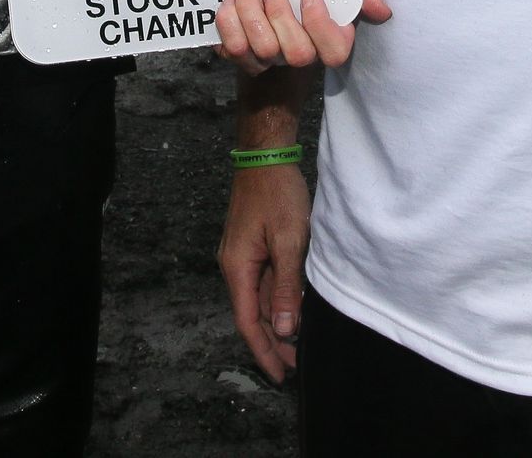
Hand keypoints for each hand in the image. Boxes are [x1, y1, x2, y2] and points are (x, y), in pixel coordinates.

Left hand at [213, 0, 391, 75]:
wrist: (270, 8)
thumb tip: (380, 8)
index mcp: (329, 40)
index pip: (335, 51)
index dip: (321, 25)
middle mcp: (300, 55)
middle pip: (296, 53)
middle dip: (280, 16)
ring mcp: (270, 60)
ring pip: (261, 51)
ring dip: (250, 14)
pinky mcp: (242, 56)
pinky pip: (233, 50)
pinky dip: (227, 24)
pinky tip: (229, 3)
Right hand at [217, 159, 310, 382]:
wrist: (265, 155)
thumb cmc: (277, 193)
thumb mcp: (288, 241)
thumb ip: (286, 287)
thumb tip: (283, 328)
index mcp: (237, 267)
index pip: (247, 321)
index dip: (264, 350)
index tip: (279, 375)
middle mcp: (234, 266)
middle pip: (251, 314)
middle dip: (272, 342)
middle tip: (294, 367)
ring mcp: (242, 255)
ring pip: (258, 299)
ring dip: (275, 322)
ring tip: (297, 345)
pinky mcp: (252, 246)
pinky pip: (263, 282)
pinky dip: (276, 300)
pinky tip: (293, 310)